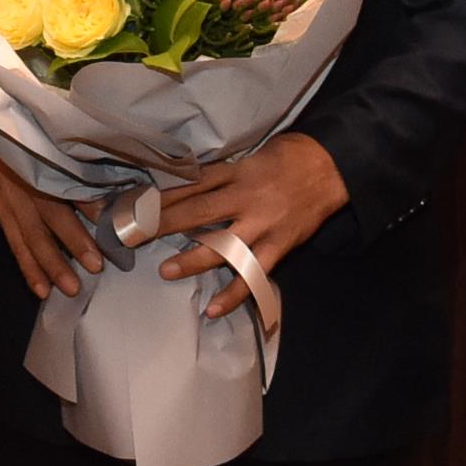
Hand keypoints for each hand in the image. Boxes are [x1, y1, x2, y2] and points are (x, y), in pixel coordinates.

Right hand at [0, 130, 107, 299]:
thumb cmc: (38, 139)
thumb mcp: (60, 153)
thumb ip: (82, 181)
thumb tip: (107, 209)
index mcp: (42, 174)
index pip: (63, 207)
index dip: (78, 235)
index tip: (100, 255)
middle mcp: (24, 193)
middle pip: (43, 229)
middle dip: (62, 256)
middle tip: (82, 281)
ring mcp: (10, 204)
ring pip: (26, 241)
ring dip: (43, 268)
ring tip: (57, 292)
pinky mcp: (1, 211)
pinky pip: (14, 243)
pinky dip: (27, 266)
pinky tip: (39, 287)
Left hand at [149, 133, 350, 319]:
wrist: (332, 166)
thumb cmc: (287, 158)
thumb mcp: (251, 156)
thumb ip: (223, 174)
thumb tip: (184, 186)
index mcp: (237, 172)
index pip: (192, 183)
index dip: (162, 194)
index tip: (134, 203)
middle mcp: (247, 198)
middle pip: (199, 211)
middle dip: (164, 224)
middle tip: (133, 235)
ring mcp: (264, 224)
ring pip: (224, 245)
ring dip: (194, 259)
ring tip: (166, 270)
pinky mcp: (280, 245)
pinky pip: (254, 274)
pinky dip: (235, 293)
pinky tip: (213, 309)